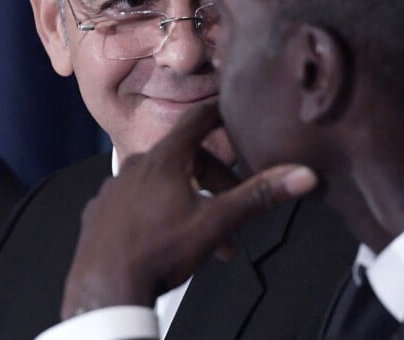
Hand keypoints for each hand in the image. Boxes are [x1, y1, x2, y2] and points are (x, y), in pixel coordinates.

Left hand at [61, 103, 316, 319]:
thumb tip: (304, 175)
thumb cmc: (162, 249)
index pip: (199, 119)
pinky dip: (155, 208)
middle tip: (229, 210)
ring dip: (187, 198)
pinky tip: (162, 232)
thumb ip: (259, 195)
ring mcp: (113, 186)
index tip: (235, 111)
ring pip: (161, 181)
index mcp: (165, 158)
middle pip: (185, 158)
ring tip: (200, 234)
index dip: (221, 112)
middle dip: (213, 182)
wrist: (103, 292)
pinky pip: (134, 198)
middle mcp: (136, 163)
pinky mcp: (98, 210)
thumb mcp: (217, 222)